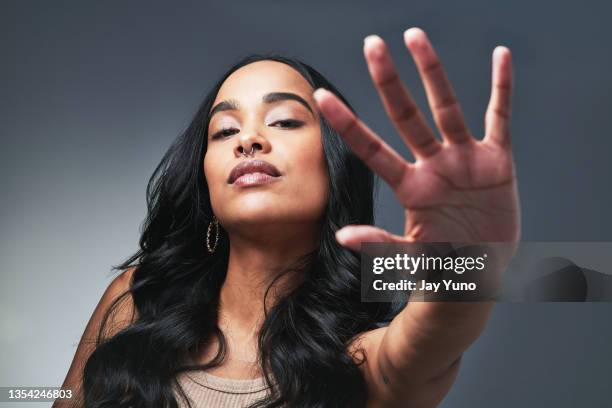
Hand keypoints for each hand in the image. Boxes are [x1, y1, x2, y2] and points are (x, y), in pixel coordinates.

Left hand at [313, 27, 520, 248]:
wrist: (480, 274)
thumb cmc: (443, 270)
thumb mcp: (412, 259)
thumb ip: (382, 246)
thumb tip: (342, 236)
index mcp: (410, 188)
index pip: (371, 149)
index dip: (348, 124)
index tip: (321, 97)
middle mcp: (432, 166)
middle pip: (406, 115)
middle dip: (389, 81)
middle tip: (372, 44)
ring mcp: (463, 160)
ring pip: (447, 107)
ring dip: (433, 72)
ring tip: (415, 37)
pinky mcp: (496, 161)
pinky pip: (500, 118)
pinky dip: (502, 89)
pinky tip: (501, 58)